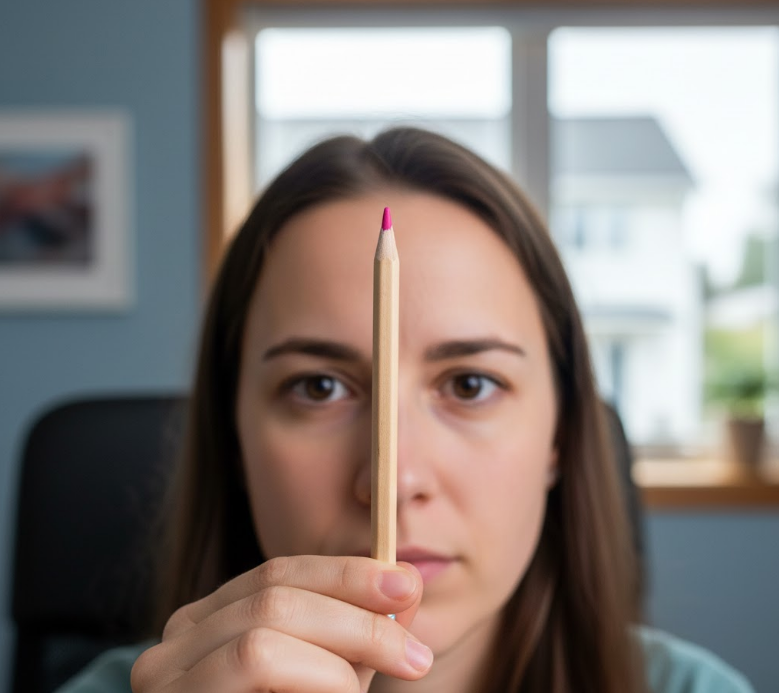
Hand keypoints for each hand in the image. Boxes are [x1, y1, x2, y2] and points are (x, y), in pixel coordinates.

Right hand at [131, 555, 429, 692]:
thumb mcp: (324, 676)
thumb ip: (357, 634)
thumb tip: (407, 583)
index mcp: (209, 620)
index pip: (279, 572)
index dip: (345, 574)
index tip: (405, 586)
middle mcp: (176, 642)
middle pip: (274, 597)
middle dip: (355, 620)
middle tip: (414, 657)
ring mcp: (165, 680)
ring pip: (262, 637)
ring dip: (333, 665)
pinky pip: (254, 668)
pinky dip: (311, 682)